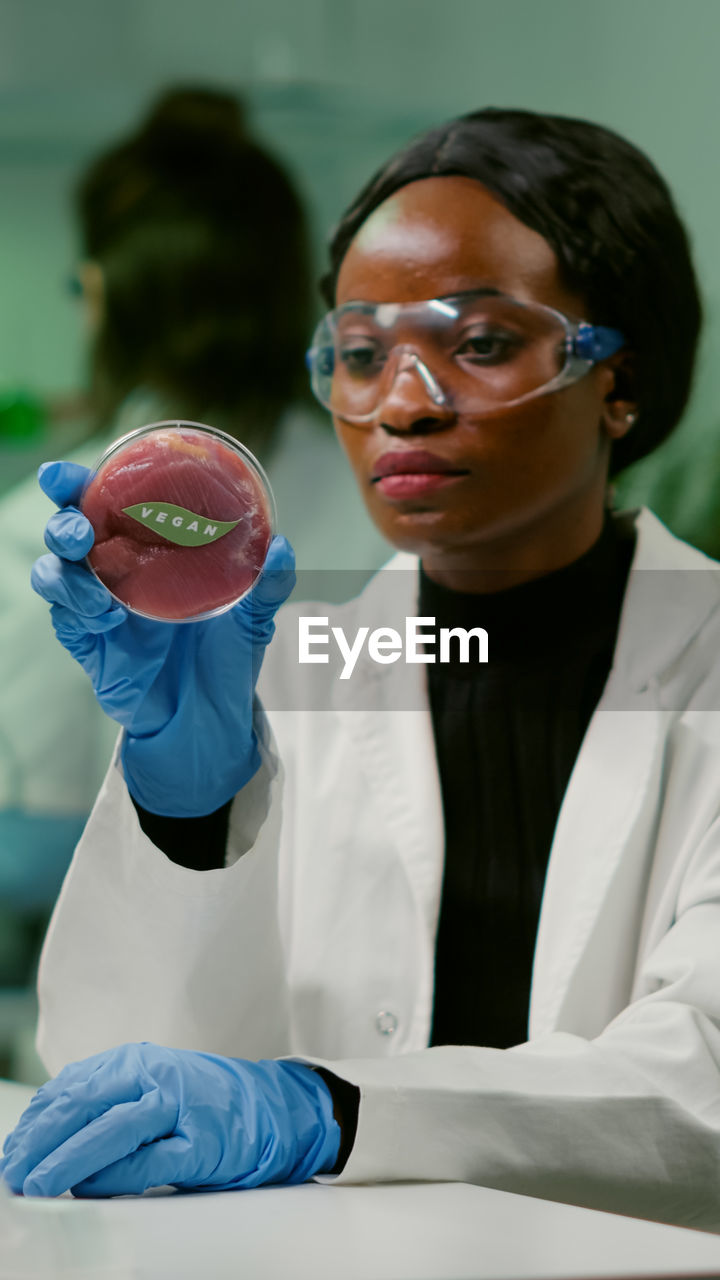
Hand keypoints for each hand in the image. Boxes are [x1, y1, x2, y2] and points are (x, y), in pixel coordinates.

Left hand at [0, 1043, 338, 1197]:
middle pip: (86, 1104)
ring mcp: (181, 1106)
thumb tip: (44, 1139)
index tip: (12, 1151)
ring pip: (113, 1129)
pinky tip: (89, 1189)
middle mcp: (156, 1075)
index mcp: (135, 1061)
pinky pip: (150, 1161)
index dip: (36, 1122)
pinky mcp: (202, 1142)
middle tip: (14, 1171)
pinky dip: (115, 1177)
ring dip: (69, 1159)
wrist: (272, 1110)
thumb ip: (104, 1105)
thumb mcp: (148, 1090)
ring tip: (39, 1183)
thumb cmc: (201, 1105)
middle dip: (42, 1141)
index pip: (71, 1087)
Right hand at [31, 461, 294, 816]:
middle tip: (81, 532)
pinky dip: (79, 612)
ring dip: (66, 574)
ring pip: (54, 573)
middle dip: (63, 521)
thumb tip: (283, 546)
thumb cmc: (227, 657)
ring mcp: (96, 606)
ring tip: (102, 596)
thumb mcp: (256, 616)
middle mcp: (115, 569)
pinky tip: (110, 620)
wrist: (211, 719)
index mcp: (147, 546)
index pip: (102, 501)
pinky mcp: (88, 644)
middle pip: (66, 529)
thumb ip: (270, 582)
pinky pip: (65, 618)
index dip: (75, 482)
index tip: (66, 475)